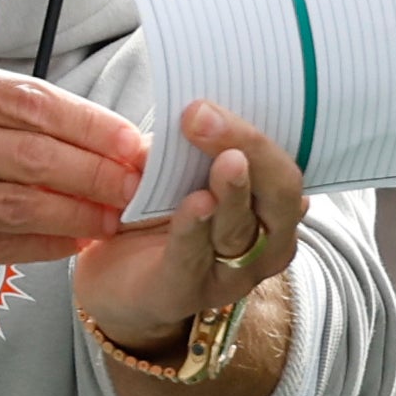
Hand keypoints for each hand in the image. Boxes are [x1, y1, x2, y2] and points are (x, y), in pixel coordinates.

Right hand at [0, 62, 148, 285]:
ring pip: (13, 204)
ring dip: (76, 213)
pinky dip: (36, 246)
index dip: (87, 122)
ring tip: (113, 216)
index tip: (126, 137)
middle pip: (28, 154)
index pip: (23, 101)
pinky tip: (68, 242)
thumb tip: (51, 112)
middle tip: (134, 182)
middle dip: (95, 171)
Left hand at [70, 100, 301, 352]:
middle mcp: (265, 242)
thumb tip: (191, 105)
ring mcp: (230, 274)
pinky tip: (195, 204)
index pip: (282, 166)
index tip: (213, 102)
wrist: (112, 281)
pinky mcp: (183, 293)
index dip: (257, 134)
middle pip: (277, 196)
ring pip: (241, 228)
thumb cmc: (157, 218)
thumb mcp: (176, 173)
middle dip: (251, 152)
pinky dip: (195, 229)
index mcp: (270, 205)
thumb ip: (189, 147)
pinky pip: (193, 258)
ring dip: (233, 192)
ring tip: (224, 161)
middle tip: (207, 119)